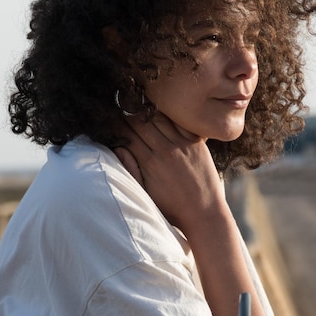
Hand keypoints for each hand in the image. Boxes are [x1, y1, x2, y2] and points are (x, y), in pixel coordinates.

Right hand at [114, 112, 226, 233]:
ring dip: (146, 109)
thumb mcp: (145, 194)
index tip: (111, 118)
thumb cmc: (172, 208)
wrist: (204, 212)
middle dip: (128, 112)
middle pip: (140, 122)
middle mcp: (166, 151)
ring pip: (159, 117)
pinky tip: (162, 109)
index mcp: (150, 163)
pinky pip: (180, 121)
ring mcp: (183, 145)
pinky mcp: (197, 143)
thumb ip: (130, 170)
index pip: (127, 134)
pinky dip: (169, 114)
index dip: (117, 124)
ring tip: (138, 102)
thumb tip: (119, 148)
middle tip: (121, 106)